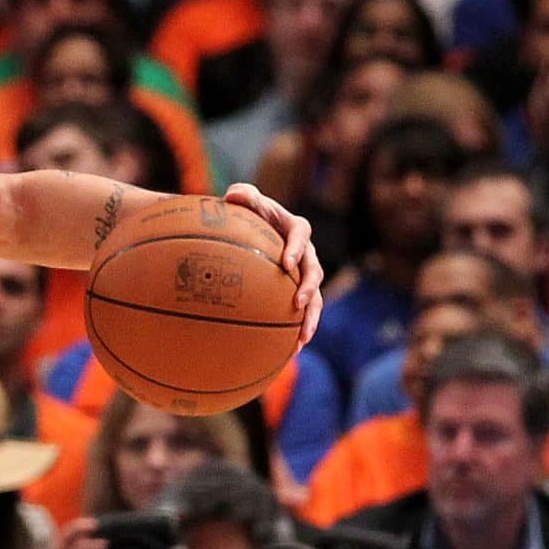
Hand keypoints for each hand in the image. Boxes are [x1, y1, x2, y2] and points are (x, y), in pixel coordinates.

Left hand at [222, 182, 323, 344]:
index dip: (297, 247)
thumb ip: (242, 195)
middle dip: (309, 288)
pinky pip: (301, 314)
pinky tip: (288, 353)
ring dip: (311, 318)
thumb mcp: (243, 200)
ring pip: (315, 298)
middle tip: (299, 303)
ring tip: (302, 338)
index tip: (287, 262)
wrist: (247, 233)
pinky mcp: (296, 293)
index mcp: (294, 228)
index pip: (301, 233)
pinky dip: (297, 331)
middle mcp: (305, 253)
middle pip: (314, 270)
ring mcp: (303, 275)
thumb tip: (233, 194)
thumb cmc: (245, 214)